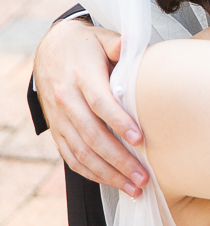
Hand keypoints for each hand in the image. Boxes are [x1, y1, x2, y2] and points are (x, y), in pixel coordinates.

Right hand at [33, 19, 148, 194]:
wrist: (50, 49)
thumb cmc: (86, 46)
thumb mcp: (101, 37)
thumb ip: (118, 44)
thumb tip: (130, 44)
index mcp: (81, 75)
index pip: (100, 102)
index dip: (119, 122)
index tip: (140, 139)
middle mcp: (66, 99)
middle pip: (92, 135)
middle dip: (118, 159)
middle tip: (143, 177)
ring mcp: (59, 118)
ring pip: (81, 152)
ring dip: (108, 174)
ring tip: (134, 188)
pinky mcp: (56, 130)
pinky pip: (71, 157)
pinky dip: (91, 173)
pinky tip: (113, 182)